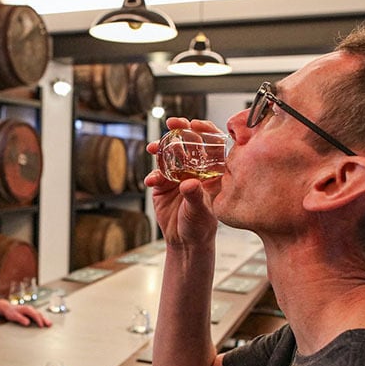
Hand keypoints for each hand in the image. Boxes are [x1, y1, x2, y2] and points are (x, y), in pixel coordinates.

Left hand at [0, 301, 51, 327]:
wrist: (7, 308)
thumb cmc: (10, 312)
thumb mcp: (14, 316)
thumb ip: (20, 319)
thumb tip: (28, 323)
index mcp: (27, 309)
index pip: (35, 315)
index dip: (39, 321)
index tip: (41, 326)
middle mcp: (30, 308)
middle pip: (39, 314)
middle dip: (44, 319)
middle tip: (49, 325)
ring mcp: (31, 310)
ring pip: (39, 314)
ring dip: (44, 319)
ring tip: (50, 324)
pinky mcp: (30, 313)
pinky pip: (37, 315)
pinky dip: (42, 319)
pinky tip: (44, 322)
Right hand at [146, 117, 220, 246]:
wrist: (184, 242)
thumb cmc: (201, 227)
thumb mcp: (201, 212)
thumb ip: (195, 196)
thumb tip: (188, 183)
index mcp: (212, 172)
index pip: (212, 144)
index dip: (205, 129)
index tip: (195, 123)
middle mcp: (195, 169)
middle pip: (189, 142)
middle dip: (180, 130)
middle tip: (172, 123)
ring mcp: (178, 175)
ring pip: (169, 154)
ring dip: (161, 147)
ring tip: (154, 148)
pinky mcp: (162, 185)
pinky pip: (156, 174)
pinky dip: (152, 175)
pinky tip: (151, 182)